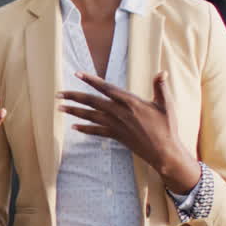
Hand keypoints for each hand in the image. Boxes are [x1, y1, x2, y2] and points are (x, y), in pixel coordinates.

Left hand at [57, 71, 200, 193]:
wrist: (164, 152)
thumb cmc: (167, 127)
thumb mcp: (166, 104)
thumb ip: (161, 87)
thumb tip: (162, 72)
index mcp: (131, 102)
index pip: (107, 88)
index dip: (91, 80)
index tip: (77, 74)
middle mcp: (120, 113)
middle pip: (93, 102)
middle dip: (74, 96)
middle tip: (59, 94)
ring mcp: (117, 126)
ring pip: (91, 116)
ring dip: (74, 112)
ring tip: (60, 108)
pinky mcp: (116, 136)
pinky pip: (97, 131)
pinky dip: (85, 129)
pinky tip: (74, 127)